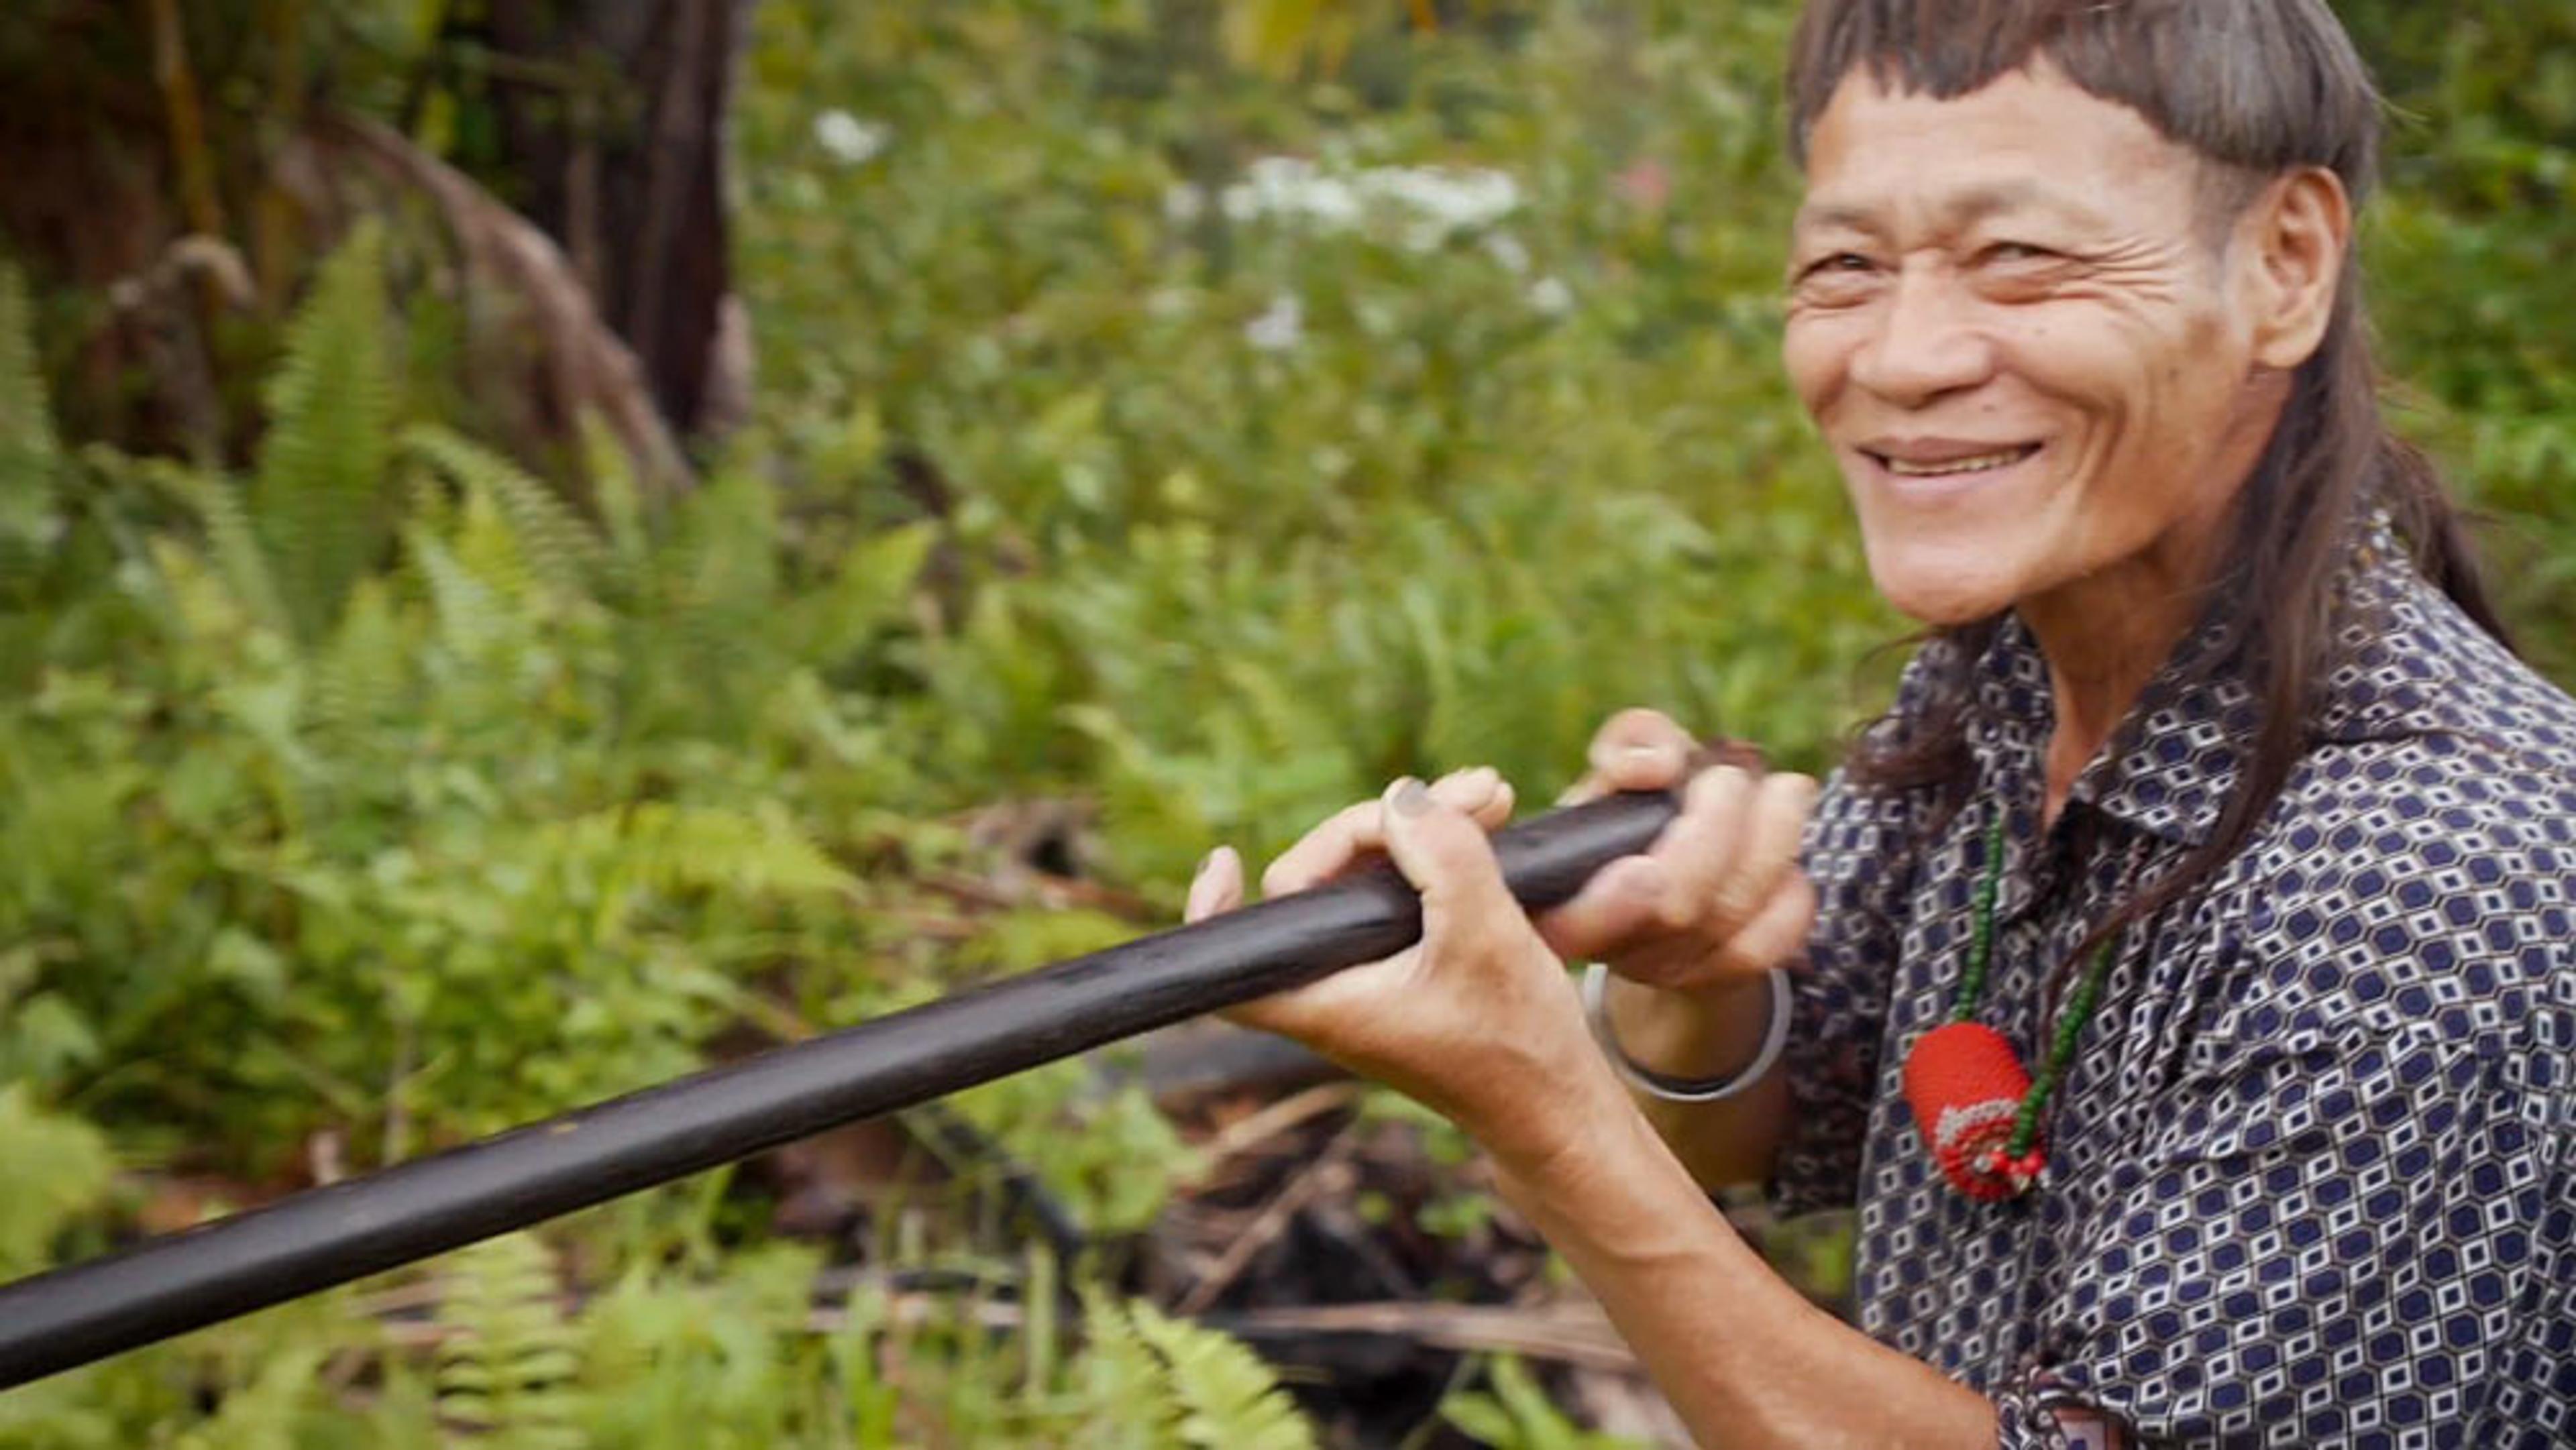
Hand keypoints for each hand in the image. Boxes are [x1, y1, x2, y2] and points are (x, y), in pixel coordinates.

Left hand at [1186, 768, 1620, 1168]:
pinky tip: (1485, 828)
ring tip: (1492, 798)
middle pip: (1315, 887)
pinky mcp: (1415, 974)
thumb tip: (1402, 797)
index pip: (1236, 962)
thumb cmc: (1518, 1046)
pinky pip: (1405, 903)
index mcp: (1330, 999)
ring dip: (1423, 834)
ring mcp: (1378, 982)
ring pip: (1368, 887)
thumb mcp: (1485, 938)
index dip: (1217, 908)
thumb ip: (1443, 859)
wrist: (1564, 1109)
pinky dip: (1437, 863)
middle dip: (1382, 826)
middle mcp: (1341, 992)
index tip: (1223, 857)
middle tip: (1465, 796)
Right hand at [1540, 709, 1818, 999]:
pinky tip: (1788, 854)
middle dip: (1716, 827)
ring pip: (1730, 913)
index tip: (1645, 864)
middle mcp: (1608, 947)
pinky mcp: (1722, 977)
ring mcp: (1667, 969)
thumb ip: (1630, 745)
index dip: (1612, 903)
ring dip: (1771, 840)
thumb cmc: (1639, 804)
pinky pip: (1773, 940)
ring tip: (1785, 790)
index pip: (1573, 924)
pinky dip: (1791, 891)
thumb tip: (1655, 768)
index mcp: (1560, 897)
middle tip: (1731, 778)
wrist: (1673, 864)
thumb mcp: (1621, 764)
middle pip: (1675, 905)